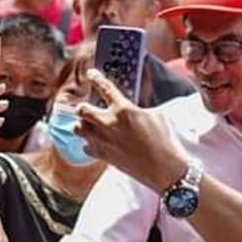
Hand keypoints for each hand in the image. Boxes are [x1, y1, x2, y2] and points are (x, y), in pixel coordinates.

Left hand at [77, 68, 187, 191]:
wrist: (163, 168)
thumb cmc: (163, 140)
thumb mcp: (154, 116)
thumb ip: (134, 109)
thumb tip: (126, 106)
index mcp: (124, 109)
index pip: (104, 87)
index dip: (96, 78)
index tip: (91, 73)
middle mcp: (109, 123)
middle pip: (82, 109)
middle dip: (84, 107)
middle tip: (89, 108)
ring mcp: (103, 140)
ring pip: (78, 128)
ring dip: (83, 125)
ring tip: (91, 126)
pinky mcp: (103, 156)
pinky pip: (85, 147)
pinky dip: (90, 144)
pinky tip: (98, 143)